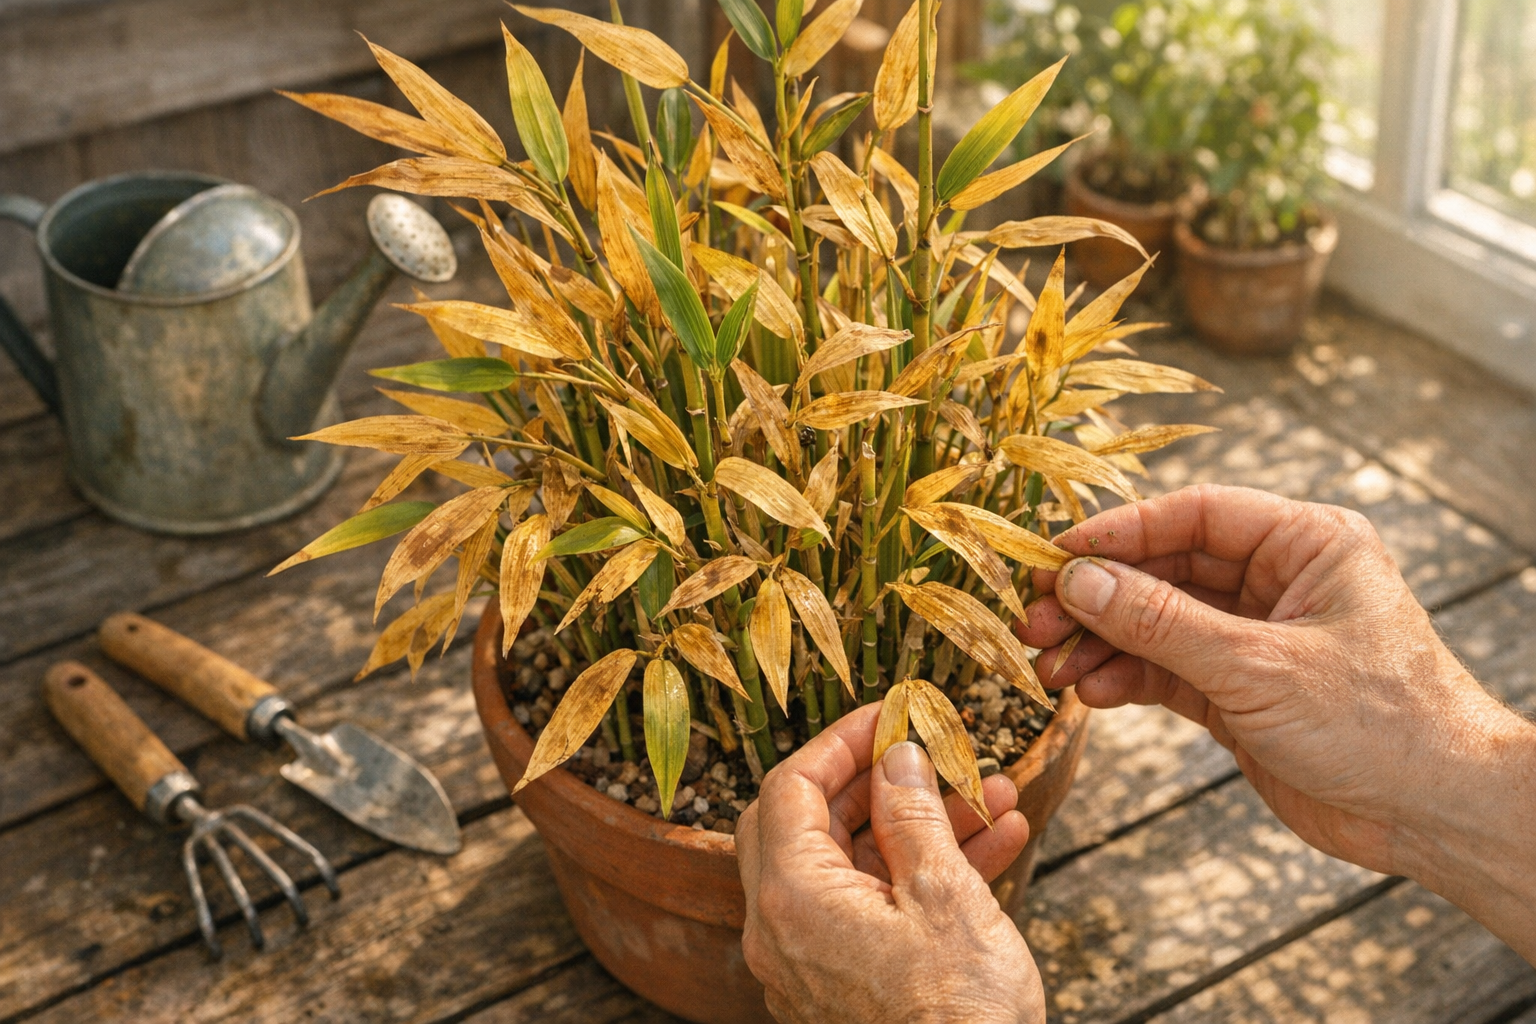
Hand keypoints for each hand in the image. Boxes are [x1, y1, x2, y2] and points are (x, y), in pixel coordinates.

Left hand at [736, 703, 1044, 1023]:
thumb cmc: (958, 1015)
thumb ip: (913, 814)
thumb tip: (896, 757)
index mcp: (792, 898)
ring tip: (993, 796)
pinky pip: (871, 912)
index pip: (790, 786)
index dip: (840, 742)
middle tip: (930, 753)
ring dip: (918, 826)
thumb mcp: (944, 895)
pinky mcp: (843, 990)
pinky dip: (921, 877)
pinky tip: (994, 846)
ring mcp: (809, 965)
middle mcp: (783, 931)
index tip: (889, 715)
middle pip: (810, 825)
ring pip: (854, 868)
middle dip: (879, 782)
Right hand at [1017, 483, 1535, 961]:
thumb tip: (1079, 582)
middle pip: (1165, 569)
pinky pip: (1166, 670)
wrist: (1435, 815)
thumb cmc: (1381, 723)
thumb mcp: (1259, 666)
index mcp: (1306, 544)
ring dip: (1101, 642)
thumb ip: (1162, 623)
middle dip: (1098, 596)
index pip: (1195, 515)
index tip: (1054, 556)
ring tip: (1049, 665)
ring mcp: (1255, 638)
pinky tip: (1088, 690)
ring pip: (1156, 623)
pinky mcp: (1240, 692)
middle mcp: (1278, 582)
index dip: (1119, 532)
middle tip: (1034, 619)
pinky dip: (1125, 678)